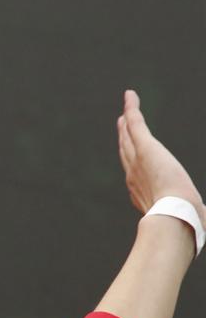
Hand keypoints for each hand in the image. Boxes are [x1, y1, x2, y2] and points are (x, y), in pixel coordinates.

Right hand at [117, 90, 204, 222]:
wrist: (173, 216)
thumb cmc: (181, 221)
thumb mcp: (189, 218)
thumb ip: (196, 216)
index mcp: (141, 192)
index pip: (135, 172)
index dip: (132, 160)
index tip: (132, 153)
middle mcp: (134, 175)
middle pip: (126, 151)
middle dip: (124, 138)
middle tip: (122, 124)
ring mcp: (138, 160)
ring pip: (129, 136)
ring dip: (126, 122)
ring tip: (126, 112)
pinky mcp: (146, 147)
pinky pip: (136, 123)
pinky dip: (132, 109)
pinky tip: (130, 96)